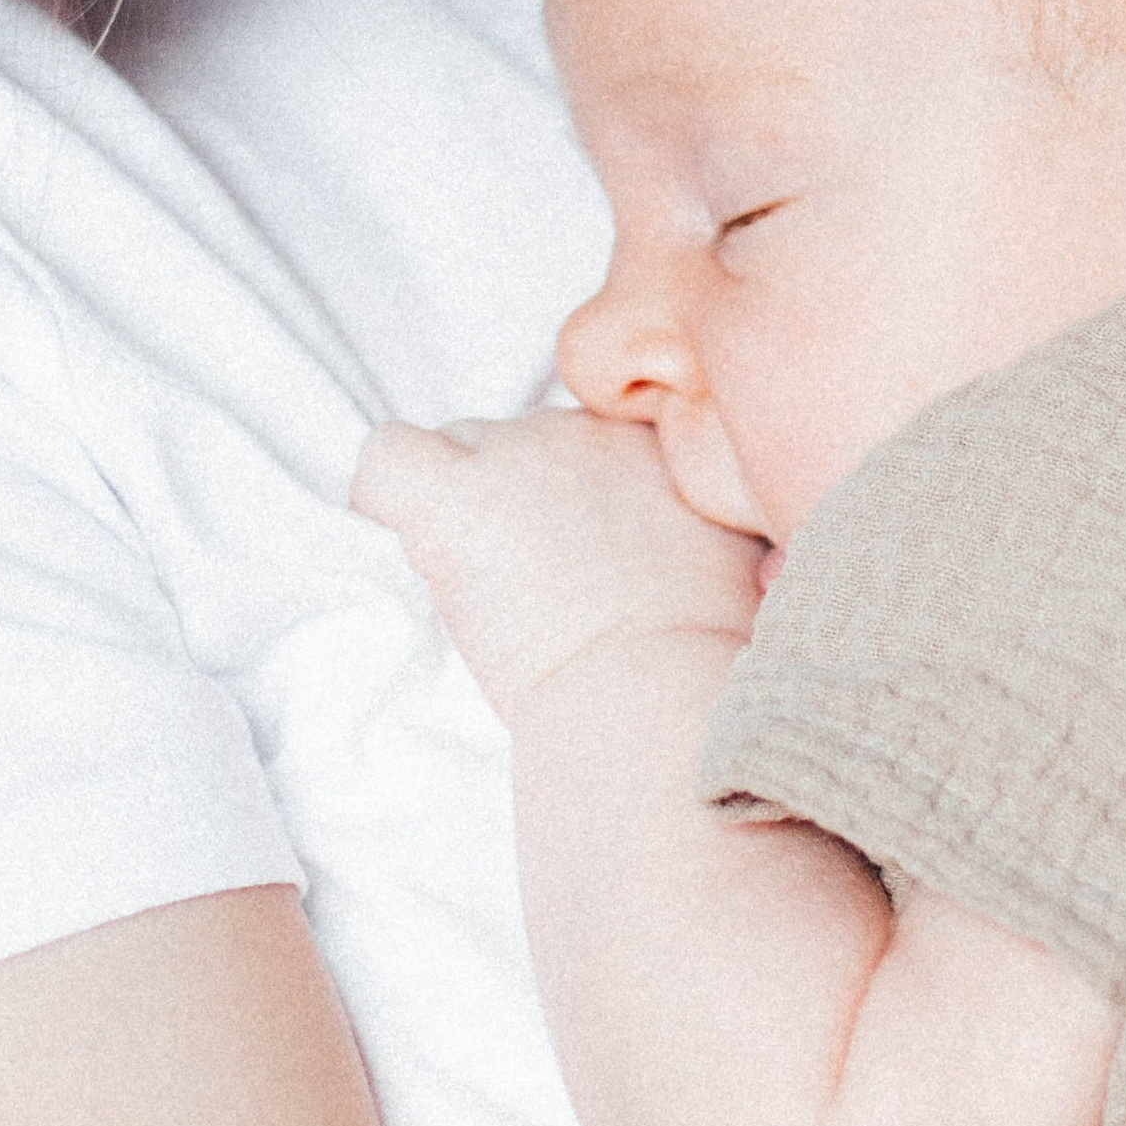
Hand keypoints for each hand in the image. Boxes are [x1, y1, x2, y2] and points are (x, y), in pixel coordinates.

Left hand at [352, 409, 764, 721]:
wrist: (662, 692)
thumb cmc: (707, 666)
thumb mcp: (743, 574)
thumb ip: (709, 538)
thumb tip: (706, 556)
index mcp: (653, 449)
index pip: (589, 445)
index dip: (581, 506)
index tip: (596, 567)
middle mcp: (583, 432)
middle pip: (522, 446)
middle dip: (522, 507)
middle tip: (542, 591)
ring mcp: (514, 459)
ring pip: (460, 449)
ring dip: (466, 509)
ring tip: (490, 592)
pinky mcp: (452, 502)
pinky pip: (384, 460)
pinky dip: (383, 493)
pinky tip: (410, 542)